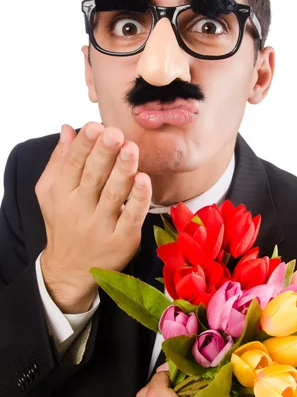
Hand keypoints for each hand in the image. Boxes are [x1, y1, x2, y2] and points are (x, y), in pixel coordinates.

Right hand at [35, 122, 151, 312]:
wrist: (70, 270)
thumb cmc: (64, 223)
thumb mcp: (51, 192)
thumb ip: (60, 160)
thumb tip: (68, 129)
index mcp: (62, 193)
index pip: (73, 164)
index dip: (84, 144)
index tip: (95, 125)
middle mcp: (80, 209)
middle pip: (93, 177)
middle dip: (104, 153)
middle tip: (115, 133)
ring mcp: (101, 226)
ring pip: (114, 194)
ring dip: (123, 170)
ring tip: (131, 148)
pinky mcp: (122, 239)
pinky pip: (131, 216)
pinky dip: (138, 199)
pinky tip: (144, 180)